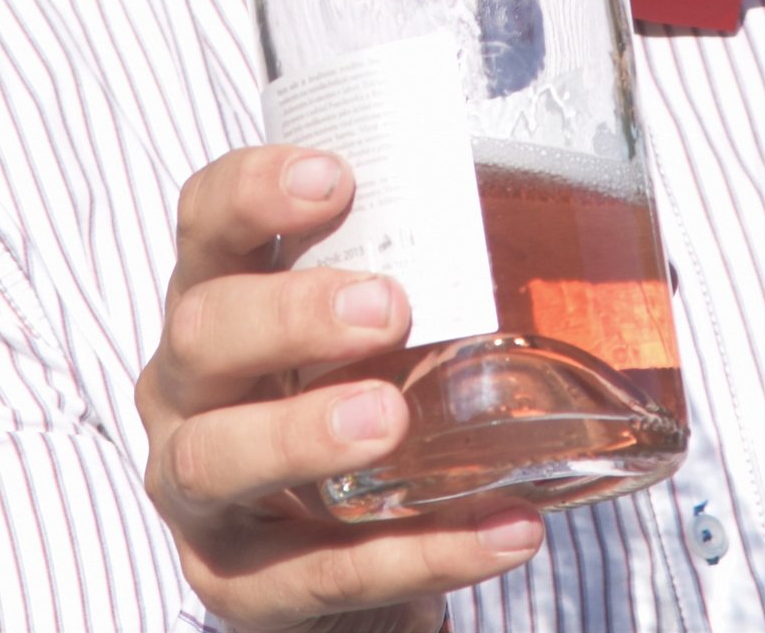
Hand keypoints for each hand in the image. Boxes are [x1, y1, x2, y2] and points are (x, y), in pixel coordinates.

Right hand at [136, 145, 545, 631]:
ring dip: (302, 435)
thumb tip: (580, 237)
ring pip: (214, 457)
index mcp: (214, 304)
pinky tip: (500, 532)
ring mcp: (195, 492)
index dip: (253, 193)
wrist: (331, 564)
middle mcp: (184, 391)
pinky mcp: (236, 584)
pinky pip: (314, 573)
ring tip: (391, 422)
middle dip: (288, 315)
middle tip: (385, 309)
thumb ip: (424, 287)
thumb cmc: (349, 411)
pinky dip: (411, 557)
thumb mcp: (362, 344)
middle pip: (202, 333)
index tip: (335, 179)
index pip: (204, 225)